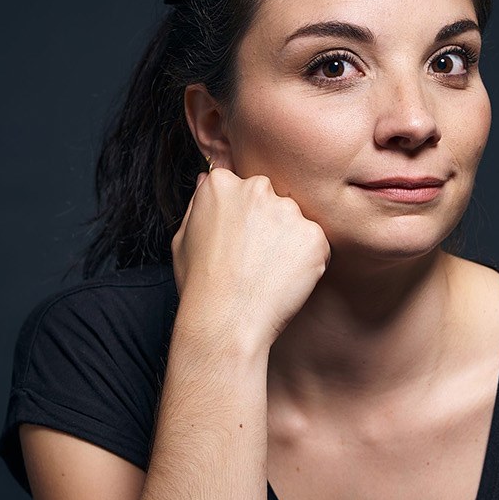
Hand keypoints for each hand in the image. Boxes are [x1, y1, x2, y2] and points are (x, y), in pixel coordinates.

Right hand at [169, 167, 330, 350]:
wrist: (225, 321)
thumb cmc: (200, 285)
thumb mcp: (182, 237)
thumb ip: (199, 202)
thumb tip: (208, 178)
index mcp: (223, 184)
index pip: (242, 188)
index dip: (243, 216)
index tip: (240, 240)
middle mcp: (258, 189)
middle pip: (272, 200)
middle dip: (268, 225)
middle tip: (255, 260)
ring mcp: (289, 212)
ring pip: (296, 222)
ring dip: (289, 243)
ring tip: (268, 274)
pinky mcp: (314, 236)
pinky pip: (315, 245)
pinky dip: (307, 262)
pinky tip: (284, 281)